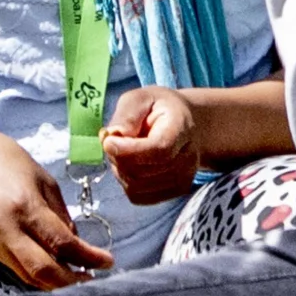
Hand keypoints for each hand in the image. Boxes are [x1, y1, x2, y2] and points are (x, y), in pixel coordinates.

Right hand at [0, 128, 112, 288]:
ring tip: (76, 277)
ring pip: (28, 276)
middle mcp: (7, 229)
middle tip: (93, 279)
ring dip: (55, 283)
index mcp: (25, 206)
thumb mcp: (41, 178)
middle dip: (72, 282)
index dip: (89, 257)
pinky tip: (52, 268)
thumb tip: (76, 243)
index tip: (108, 262)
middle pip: (43, 271)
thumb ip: (60, 213)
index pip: (62, 243)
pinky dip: (37, 274)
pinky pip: (16, 268)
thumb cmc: (3, 159)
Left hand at [101, 86, 201, 203]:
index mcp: (182, 128)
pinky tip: (131, 164)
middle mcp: (188, 158)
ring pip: (135, 186)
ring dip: (119, 169)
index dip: (129, 150)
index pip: (159, 150)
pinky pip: (137, 196)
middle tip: (113, 139)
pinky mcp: (174, 192)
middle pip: (141, 171)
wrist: (184, 124)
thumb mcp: (140, 98)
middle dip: (117, 157)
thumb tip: (112, 137)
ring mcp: (183, 179)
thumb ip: (127, 115)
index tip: (108, 142)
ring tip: (124, 150)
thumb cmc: (158, 109)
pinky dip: (126, 181)